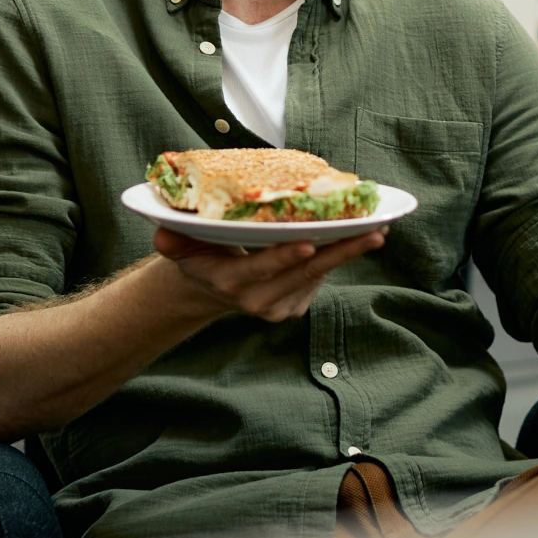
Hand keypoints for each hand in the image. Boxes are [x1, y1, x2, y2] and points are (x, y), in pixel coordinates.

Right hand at [152, 225, 385, 323]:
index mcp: (230, 284)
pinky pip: (320, 279)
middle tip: (372, 233)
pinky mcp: (296, 306)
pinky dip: (339, 257)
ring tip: (376, 230)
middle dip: (339, 252)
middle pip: (303, 274)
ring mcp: (279, 307)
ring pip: (318, 277)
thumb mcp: (179, 247)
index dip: (284, 257)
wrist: (210, 286)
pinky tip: (358, 236)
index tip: (309, 243)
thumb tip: (161, 233)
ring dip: (348, 254)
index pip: (259, 271)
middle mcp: (257, 301)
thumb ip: (171, 240)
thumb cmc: (199, 255)